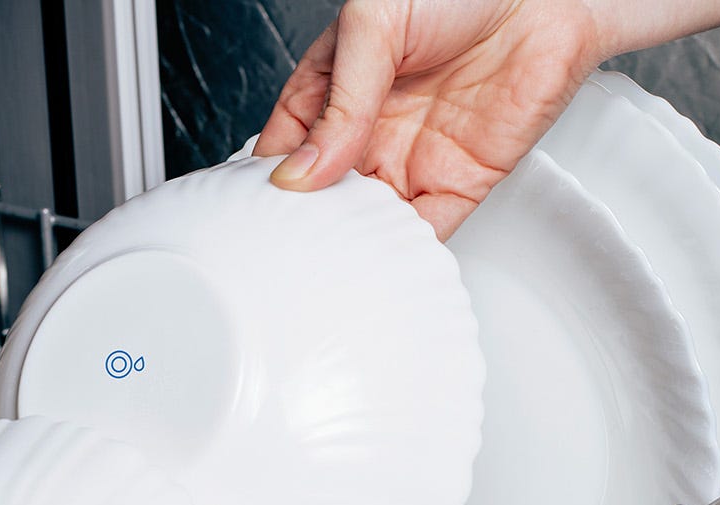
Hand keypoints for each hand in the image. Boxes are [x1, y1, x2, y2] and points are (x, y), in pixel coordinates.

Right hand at [254, 0, 604, 239]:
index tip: (257, 209)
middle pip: (324, 194)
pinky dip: (403, 251)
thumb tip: (301, 171)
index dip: (268, 179)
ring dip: (350, 242)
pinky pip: (426, 228)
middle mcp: (371, 128)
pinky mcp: (462, 180)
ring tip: (327, 262)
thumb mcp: (374, 27)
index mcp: (336, 88)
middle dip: (306, 223)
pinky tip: (379, 260)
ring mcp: (413, 157)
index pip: (287, 146)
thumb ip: (339, 102)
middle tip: (287, 247)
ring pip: (369, 218)